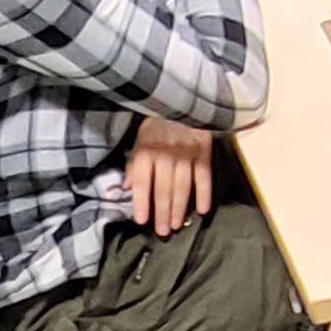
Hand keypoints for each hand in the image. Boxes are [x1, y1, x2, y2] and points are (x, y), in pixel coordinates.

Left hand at [122, 118, 214, 236]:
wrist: (184, 98)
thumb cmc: (158, 121)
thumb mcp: (140, 137)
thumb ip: (134, 163)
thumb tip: (125, 187)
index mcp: (146, 149)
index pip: (142, 181)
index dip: (141, 202)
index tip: (142, 221)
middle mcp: (165, 153)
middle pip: (163, 188)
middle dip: (162, 212)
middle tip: (163, 232)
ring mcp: (186, 153)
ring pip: (182, 186)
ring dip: (179, 207)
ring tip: (176, 225)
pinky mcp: (204, 151)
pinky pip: (204, 176)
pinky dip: (204, 193)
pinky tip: (203, 210)